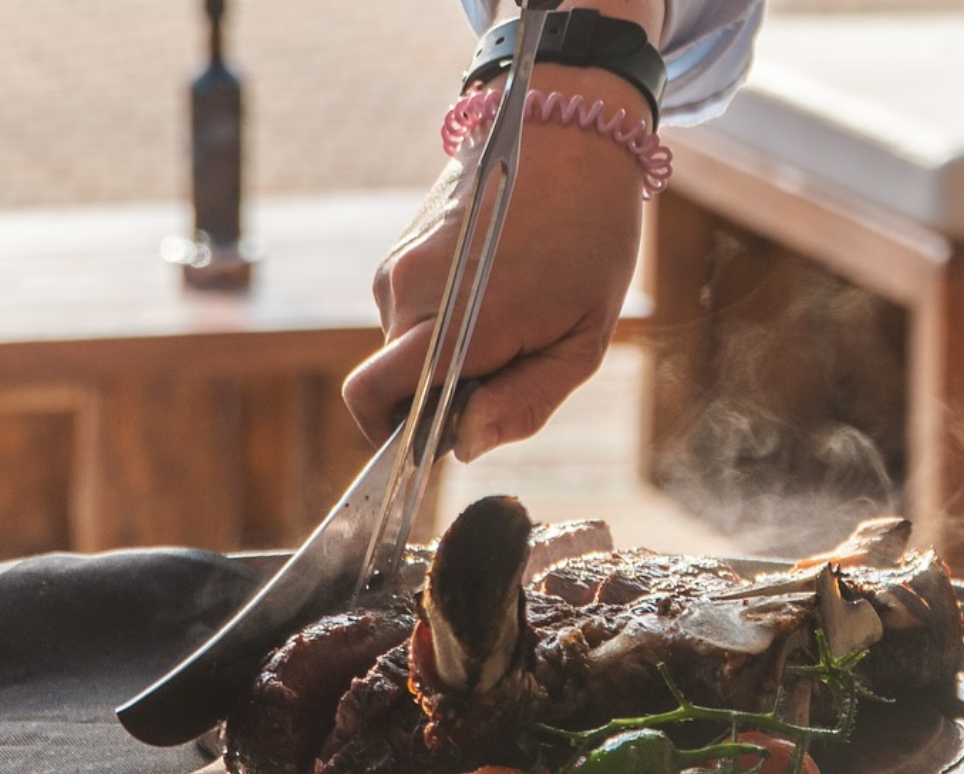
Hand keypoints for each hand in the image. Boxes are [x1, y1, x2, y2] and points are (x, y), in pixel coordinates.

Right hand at [342, 62, 652, 461]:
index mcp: (453, 320)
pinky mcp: (400, 254)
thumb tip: (463, 447)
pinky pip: (409, 318)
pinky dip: (442, 328)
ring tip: (512, 322)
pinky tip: (495, 294)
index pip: (373, 399)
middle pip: (392, 386)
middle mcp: (408, 293)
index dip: (400, 438)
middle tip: (511, 366)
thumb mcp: (582, 342)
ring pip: (402, 352)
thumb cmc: (590, 239)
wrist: (569, 136)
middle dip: (437, 401)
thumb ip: (523, 403)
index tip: (449, 437)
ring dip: (445, 361)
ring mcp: (397, 269)